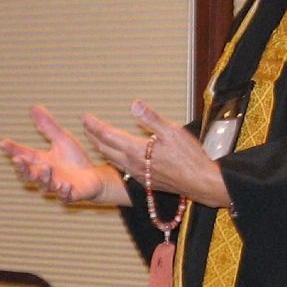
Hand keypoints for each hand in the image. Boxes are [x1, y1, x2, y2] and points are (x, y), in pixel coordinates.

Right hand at [1, 105, 121, 203]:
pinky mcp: (70, 196)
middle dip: (23, 168)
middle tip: (18, 159)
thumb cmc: (75, 159)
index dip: (12, 150)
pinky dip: (63, 192)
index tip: (3, 143)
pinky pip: (64, 197)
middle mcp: (44, 176)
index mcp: (40, 162)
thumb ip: (48, 127)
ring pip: (44, 186)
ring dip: (43, 178)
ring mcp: (56, 187)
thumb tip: (34, 107)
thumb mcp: (62, 139)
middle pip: (28, 174)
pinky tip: (64, 185)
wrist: (94, 176)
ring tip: (45, 169)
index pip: (23, 155)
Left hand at [82, 100, 230, 209]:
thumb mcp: (172, 131)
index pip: (108, 136)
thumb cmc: (189, 157)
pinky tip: (116, 156)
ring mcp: (138, 175)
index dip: (94, 125)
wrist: (201, 183)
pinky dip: (113, 159)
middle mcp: (133, 164)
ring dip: (101, 148)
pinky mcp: (145, 181)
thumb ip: (151, 119)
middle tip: (86, 126)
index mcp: (137, 150)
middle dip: (93, 136)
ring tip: (95, 139)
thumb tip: (134, 104)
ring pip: (112, 160)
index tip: (85, 117)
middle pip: (105, 149)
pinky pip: (122, 169)